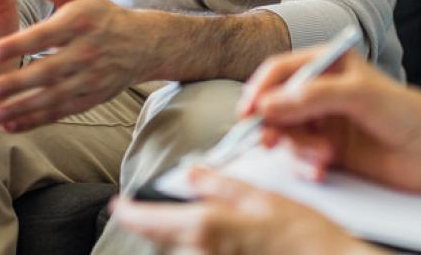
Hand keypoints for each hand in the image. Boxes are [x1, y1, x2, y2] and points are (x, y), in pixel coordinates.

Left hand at [0, 0, 151, 131]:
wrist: (143, 43)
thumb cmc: (102, 15)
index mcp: (79, 22)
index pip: (42, 36)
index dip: (15, 45)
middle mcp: (86, 52)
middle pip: (45, 72)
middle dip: (13, 84)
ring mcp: (90, 78)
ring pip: (51, 98)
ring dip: (19, 108)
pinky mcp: (91, 99)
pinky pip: (60, 113)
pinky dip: (35, 121)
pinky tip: (11, 125)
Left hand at [110, 167, 375, 254]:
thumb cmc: (301, 234)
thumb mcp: (261, 196)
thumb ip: (220, 184)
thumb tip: (191, 173)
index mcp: (206, 226)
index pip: (149, 222)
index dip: (129, 213)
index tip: (118, 206)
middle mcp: (202, 254)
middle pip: (162, 241)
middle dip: (155, 226)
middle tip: (153, 210)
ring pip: (180, 251)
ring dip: (175, 238)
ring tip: (181, 222)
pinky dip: (195, 248)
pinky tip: (210, 239)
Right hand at [239, 49, 420, 197]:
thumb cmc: (410, 115)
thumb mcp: (360, 96)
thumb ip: (312, 97)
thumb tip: (268, 104)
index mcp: (329, 64)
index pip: (280, 70)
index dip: (259, 89)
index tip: (247, 112)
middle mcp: (321, 91)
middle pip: (276, 105)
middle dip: (276, 125)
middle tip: (274, 141)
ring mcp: (324, 123)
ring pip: (287, 134)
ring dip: (297, 148)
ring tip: (323, 157)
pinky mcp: (329, 152)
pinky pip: (300, 158)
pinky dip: (305, 166)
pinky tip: (322, 171)